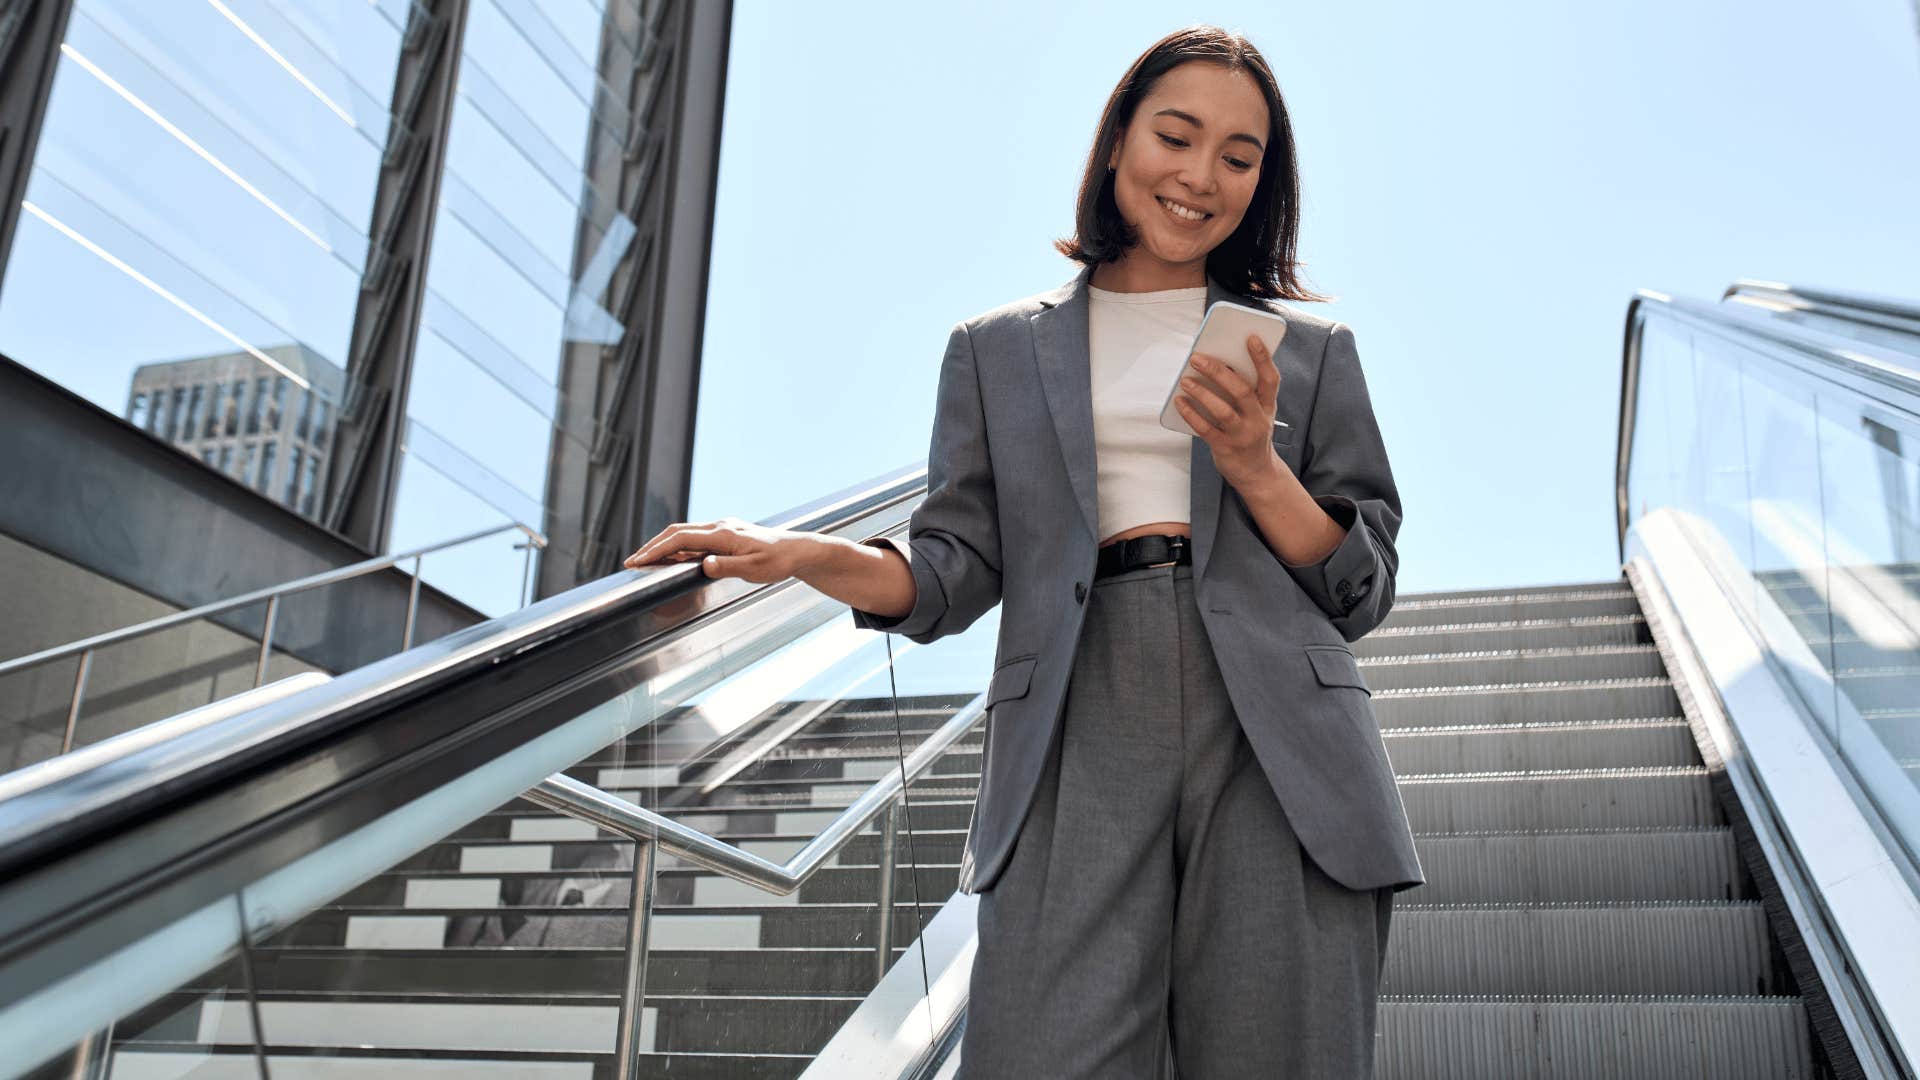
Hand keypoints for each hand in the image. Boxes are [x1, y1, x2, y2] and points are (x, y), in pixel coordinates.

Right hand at [623, 516, 817, 583]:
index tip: (638, 561)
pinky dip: (678, 546)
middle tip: (632, 562)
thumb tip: (704, 565)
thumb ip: (727, 567)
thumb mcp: (754, 569)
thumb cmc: (778, 561)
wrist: (796, 550)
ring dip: (663, 545)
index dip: (657, 550)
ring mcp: (722, 528)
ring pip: (684, 533)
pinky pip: (695, 537)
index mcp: (723, 534)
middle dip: (652, 546)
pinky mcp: (725, 533)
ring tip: (645, 561)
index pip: (681, 540)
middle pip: (676, 532)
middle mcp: (720, 527)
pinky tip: (672, 558)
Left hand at [1172, 333, 1282, 487]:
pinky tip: (1180, 402)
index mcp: (1268, 406)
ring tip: (1185, 380)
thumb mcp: (1257, 413)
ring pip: (1223, 411)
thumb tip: (1216, 365)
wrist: (1256, 473)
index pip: (1270, 378)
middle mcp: (1258, 419)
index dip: (1262, 358)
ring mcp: (1243, 435)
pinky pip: (1206, 429)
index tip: (1250, 338)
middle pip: (1241, 391)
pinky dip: (1191, 414)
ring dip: (1202, 393)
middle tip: (1197, 357)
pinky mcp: (1226, 448)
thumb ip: (1245, 392)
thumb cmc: (1251, 433)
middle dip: (1218, 372)